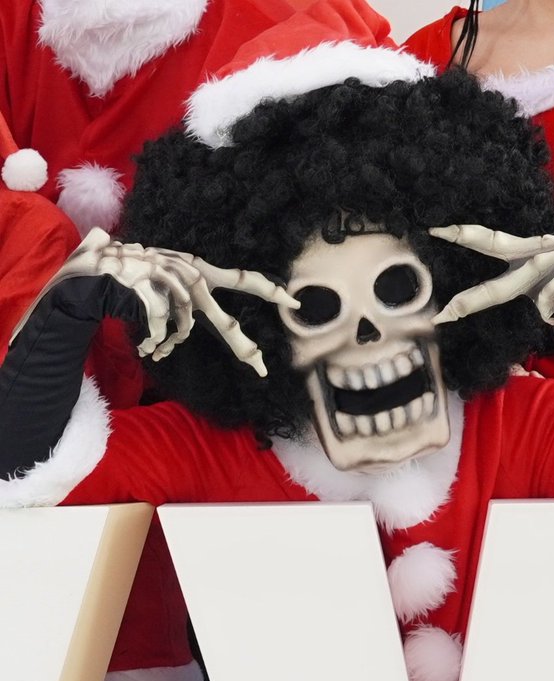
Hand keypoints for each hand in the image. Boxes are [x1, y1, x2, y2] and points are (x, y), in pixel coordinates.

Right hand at [24, 228, 299, 376]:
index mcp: (195, 269)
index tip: (293, 301)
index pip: (239, 278)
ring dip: (169, 345)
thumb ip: (180, 301)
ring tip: (154, 352)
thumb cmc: (124, 281)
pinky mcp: (154, 290)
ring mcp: (171, 281)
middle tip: (261, 367)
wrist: (88, 275)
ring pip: (187, 328)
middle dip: (241, 346)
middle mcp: (189, 273)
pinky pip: (165, 330)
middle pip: (222, 319)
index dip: (266, 289)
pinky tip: (145, 348)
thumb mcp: (159, 286)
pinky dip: (156, 345)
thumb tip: (189, 327)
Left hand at [429, 225, 553, 346]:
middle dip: (474, 301)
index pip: (497, 244)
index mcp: (537, 256)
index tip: (435, 231)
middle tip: (443, 313)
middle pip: (505, 283)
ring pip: (543, 302)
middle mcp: (549, 253)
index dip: (468, 235)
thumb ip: (536, 296)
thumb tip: (525, 313)